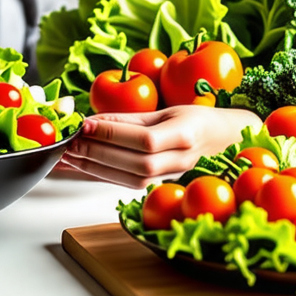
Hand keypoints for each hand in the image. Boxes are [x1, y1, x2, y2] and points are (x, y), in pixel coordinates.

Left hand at [61, 105, 260, 188]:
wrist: (225, 141)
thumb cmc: (197, 120)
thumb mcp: (166, 110)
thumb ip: (129, 118)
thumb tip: (92, 121)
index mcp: (186, 134)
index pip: (144, 139)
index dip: (113, 133)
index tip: (85, 124)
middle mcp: (181, 159)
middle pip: (134, 163)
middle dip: (97, 152)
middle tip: (70, 142)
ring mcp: (173, 176)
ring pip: (129, 179)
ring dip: (95, 168)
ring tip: (70, 156)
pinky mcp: (161, 185)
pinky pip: (128, 184)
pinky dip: (102, 176)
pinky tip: (83, 167)